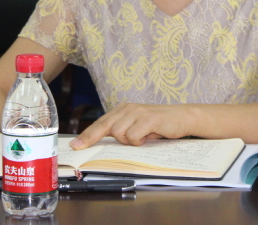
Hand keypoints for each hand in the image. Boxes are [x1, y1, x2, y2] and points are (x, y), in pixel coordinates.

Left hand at [70, 103, 193, 149]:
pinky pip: (134, 135)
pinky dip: (139, 140)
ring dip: (130, 141)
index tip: (75, 146)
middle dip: (97, 139)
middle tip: (88, 148)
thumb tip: (100, 143)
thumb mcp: (137, 127)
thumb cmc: (158, 125)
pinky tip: (149, 136)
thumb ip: (121, 131)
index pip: (100, 123)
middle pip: (105, 128)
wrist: (183, 118)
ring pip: (119, 133)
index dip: (87, 135)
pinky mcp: (148, 119)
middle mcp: (128, 109)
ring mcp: (138, 112)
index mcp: (122, 110)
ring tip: (143, 137)